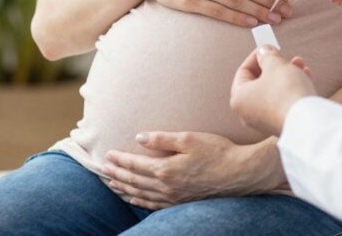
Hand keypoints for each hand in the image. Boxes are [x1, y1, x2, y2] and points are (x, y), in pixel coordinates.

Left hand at [102, 131, 281, 209]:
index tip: (106, 155)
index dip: (120, 160)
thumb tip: (139, 137)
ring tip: (111, 184)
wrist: (239, 174)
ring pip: (141, 194)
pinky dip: (139, 201)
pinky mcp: (181, 202)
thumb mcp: (189, 138)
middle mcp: (166, 186)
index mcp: (166, 169)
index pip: (136, 165)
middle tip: (102, 170)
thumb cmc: (217, 151)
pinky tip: (134, 198)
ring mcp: (173, 197)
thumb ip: (162, 139)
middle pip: (134, 181)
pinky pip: (153, 205)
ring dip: (124, 189)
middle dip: (117, 175)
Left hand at [230, 46, 315, 136]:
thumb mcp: (275, 65)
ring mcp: (265, 122)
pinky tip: (306, 76)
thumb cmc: (286, 91)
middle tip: (285, 56)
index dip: (257, 56)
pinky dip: (292, 89)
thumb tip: (264, 52)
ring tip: (301, 64)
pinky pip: (284, 102)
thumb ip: (267, 55)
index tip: (270, 47)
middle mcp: (247, 113)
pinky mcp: (281, 125)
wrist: (308, 122)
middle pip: (260, 82)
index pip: (243, 71)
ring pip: (274, 91)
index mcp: (238, 99)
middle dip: (275, 65)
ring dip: (287, 74)